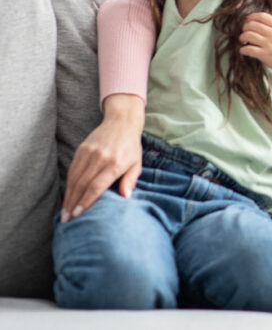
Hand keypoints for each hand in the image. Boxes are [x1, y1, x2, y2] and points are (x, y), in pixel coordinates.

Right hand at [62, 94, 143, 221]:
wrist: (122, 122)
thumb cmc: (131, 147)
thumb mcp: (137, 163)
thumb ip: (130, 180)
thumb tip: (126, 197)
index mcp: (115, 163)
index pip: (96, 186)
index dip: (86, 201)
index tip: (78, 214)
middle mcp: (100, 158)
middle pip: (82, 184)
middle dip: (73, 204)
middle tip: (67, 220)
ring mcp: (89, 153)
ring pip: (74, 178)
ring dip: (68, 196)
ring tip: (65, 212)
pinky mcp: (81, 149)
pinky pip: (72, 170)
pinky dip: (68, 184)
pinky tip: (67, 196)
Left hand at [239, 12, 271, 80]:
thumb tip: (271, 27)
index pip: (262, 16)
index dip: (252, 17)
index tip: (248, 21)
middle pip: (252, 24)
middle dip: (245, 27)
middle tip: (244, 32)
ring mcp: (269, 44)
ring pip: (248, 35)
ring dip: (242, 37)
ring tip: (243, 42)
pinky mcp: (264, 55)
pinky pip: (248, 49)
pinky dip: (243, 50)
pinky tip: (243, 52)